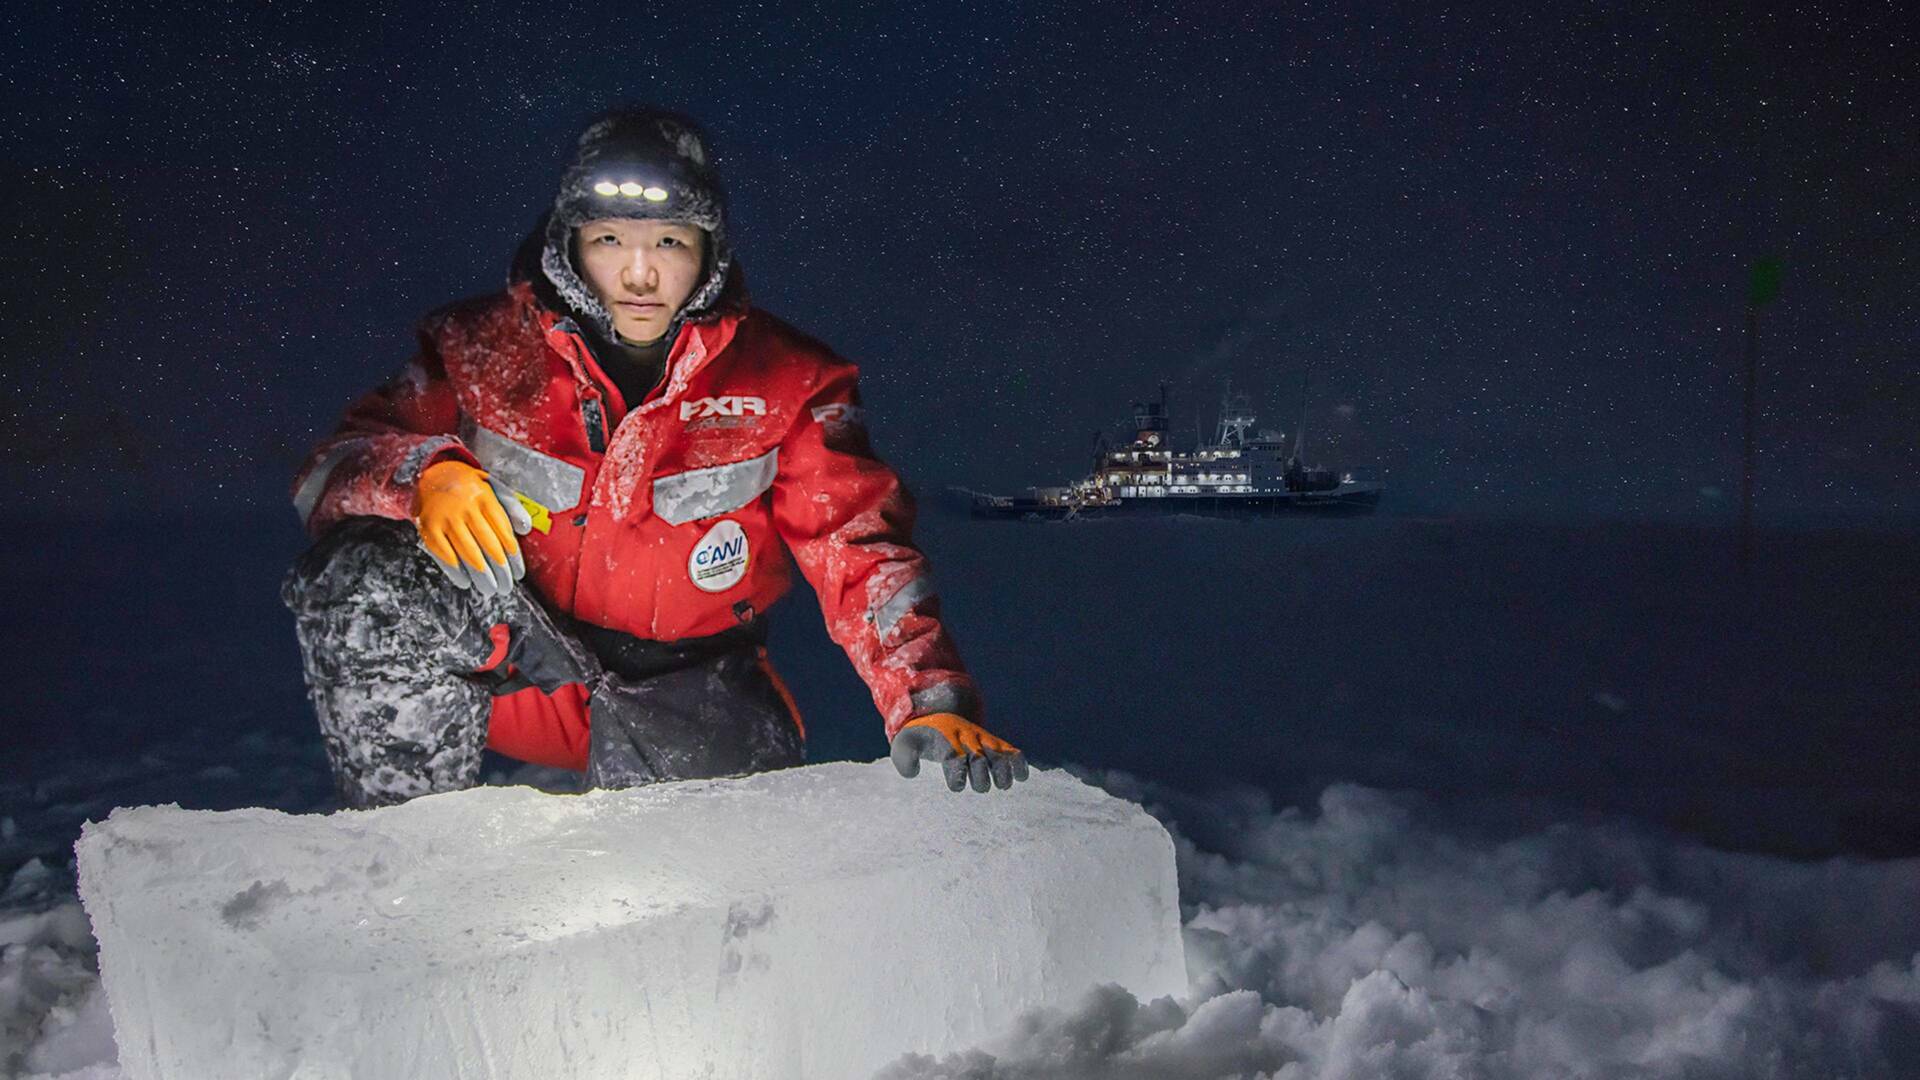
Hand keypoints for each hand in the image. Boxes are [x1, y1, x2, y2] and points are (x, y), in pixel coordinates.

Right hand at [411, 460, 532, 594]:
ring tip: (490, 589)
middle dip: (500, 571)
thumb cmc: (469, 488)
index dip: (513, 557)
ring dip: (481, 576)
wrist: (432, 475)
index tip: (519, 574)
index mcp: (485, 497)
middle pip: (488, 546)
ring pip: (468, 554)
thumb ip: (511, 506)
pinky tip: (465, 582)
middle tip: (506, 587)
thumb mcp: (493, 488)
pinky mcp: (428, 528)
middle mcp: (465, 507)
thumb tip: (525, 528)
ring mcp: (446, 518)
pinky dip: (456, 572)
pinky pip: (445, 555)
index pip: (504, 532)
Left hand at [890, 713, 1028, 792]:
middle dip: (982, 775)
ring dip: (1004, 770)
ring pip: (997, 753)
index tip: (958, 787)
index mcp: (945, 739)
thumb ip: (905, 759)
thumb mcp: (905, 744)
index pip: (953, 757)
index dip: (957, 773)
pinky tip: (1022, 777)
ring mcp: (982, 738)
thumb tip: (913, 772)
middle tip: (982, 787)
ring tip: (1004, 785)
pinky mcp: (993, 742)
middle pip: (978, 757)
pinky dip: (1018, 762)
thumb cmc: (920, 737)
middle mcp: (966, 738)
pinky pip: (1009, 749)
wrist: (938, 713)